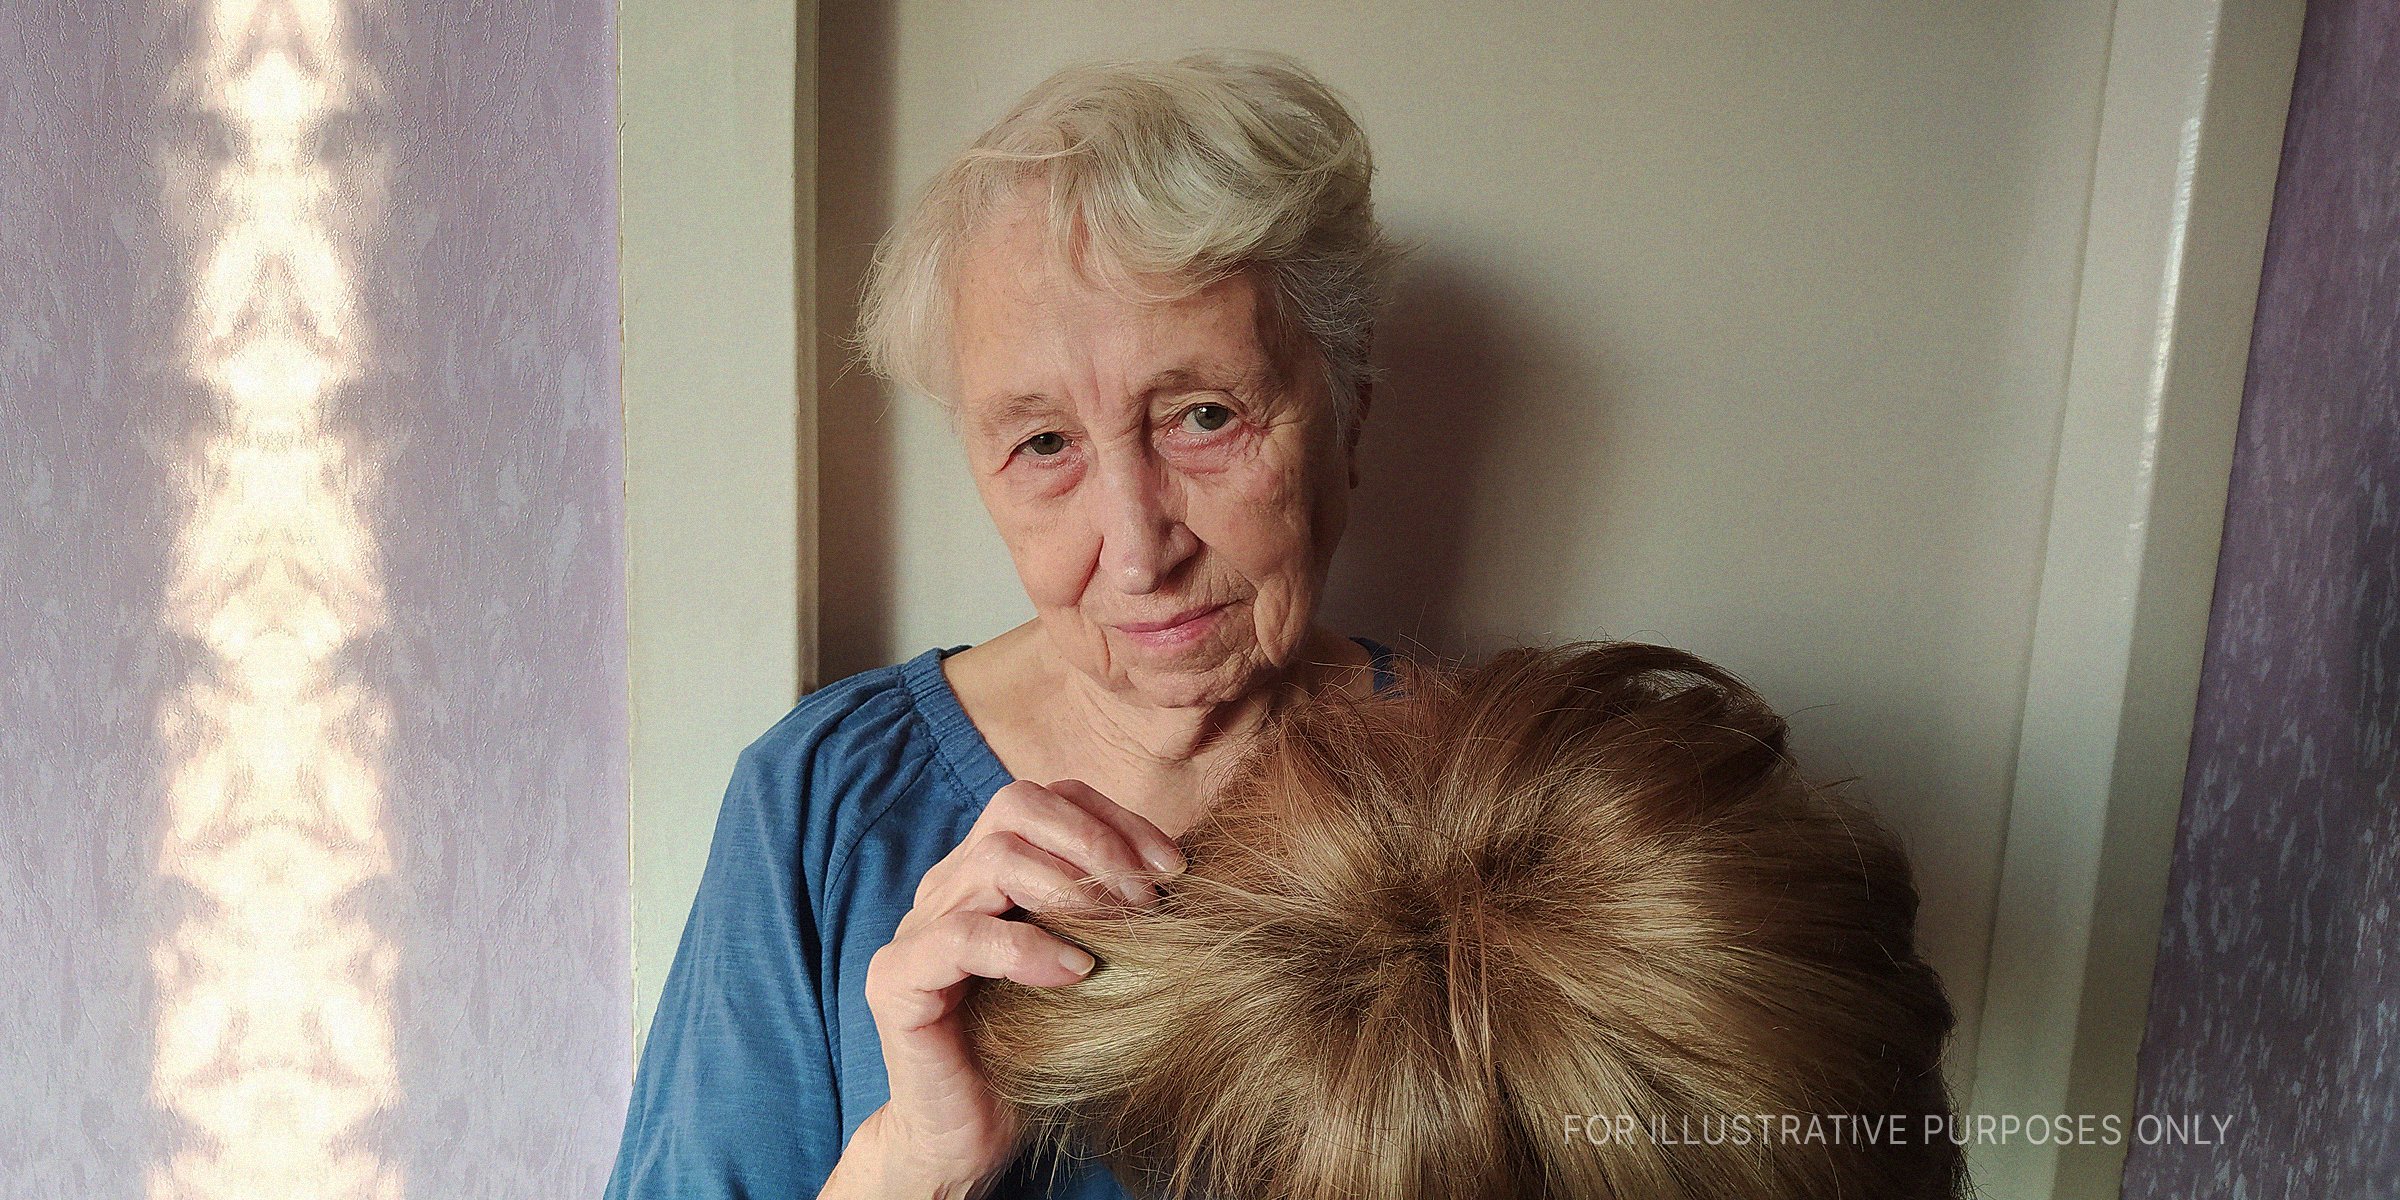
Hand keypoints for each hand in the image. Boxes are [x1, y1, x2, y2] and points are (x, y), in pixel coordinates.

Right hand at [824, 778, 1184, 1198]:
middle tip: (1146, 899)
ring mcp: (917, 927)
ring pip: (994, 858)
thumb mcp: (1085, 962)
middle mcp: (948, 885)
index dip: (1115, 819)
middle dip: (1095, 842)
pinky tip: (1074, 973)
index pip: (1049, 797)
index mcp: (987, 871)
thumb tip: (1181, 870)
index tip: (1174, 866)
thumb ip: (1109, 911)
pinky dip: (1027, 947)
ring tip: (1116, 931)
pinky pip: (961, 937)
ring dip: (1071, 888)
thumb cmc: (1036, 1049)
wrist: (969, 1135)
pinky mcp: (896, 979)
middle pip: (1016, 804)